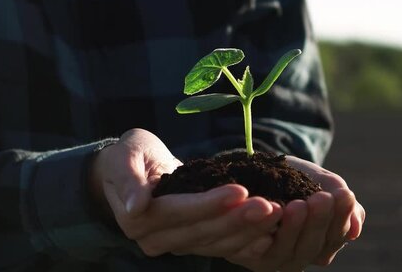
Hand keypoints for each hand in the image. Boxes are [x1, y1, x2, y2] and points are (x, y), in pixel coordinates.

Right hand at [90, 128, 283, 256]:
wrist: (130, 169)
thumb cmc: (127, 155)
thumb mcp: (123, 158)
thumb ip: (128, 180)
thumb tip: (139, 206)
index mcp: (136, 220)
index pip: (181, 212)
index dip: (211, 203)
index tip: (241, 190)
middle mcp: (155, 239)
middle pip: (203, 231)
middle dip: (239, 219)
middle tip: (271, 205)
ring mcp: (174, 244)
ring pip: (216, 242)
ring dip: (249, 230)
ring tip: (278, 213)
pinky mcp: (191, 242)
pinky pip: (221, 246)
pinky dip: (246, 240)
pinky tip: (271, 233)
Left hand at [226, 155, 365, 271]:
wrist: (258, 170)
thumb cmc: (296, 177)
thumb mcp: (320, 181)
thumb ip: (338, 197)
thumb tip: (356, 229)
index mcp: (322, 242)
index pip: (336, 236)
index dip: (341, 218)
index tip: (343, 195)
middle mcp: (300, 255)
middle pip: (313, 247)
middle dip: (319, 222)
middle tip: (322, 198)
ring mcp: (274, 259)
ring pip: (287, 252)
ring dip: (294, 230)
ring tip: (298, 205)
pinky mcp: (247, 256)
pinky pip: (255, 252)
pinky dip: (261, 240)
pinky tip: (268, 222)